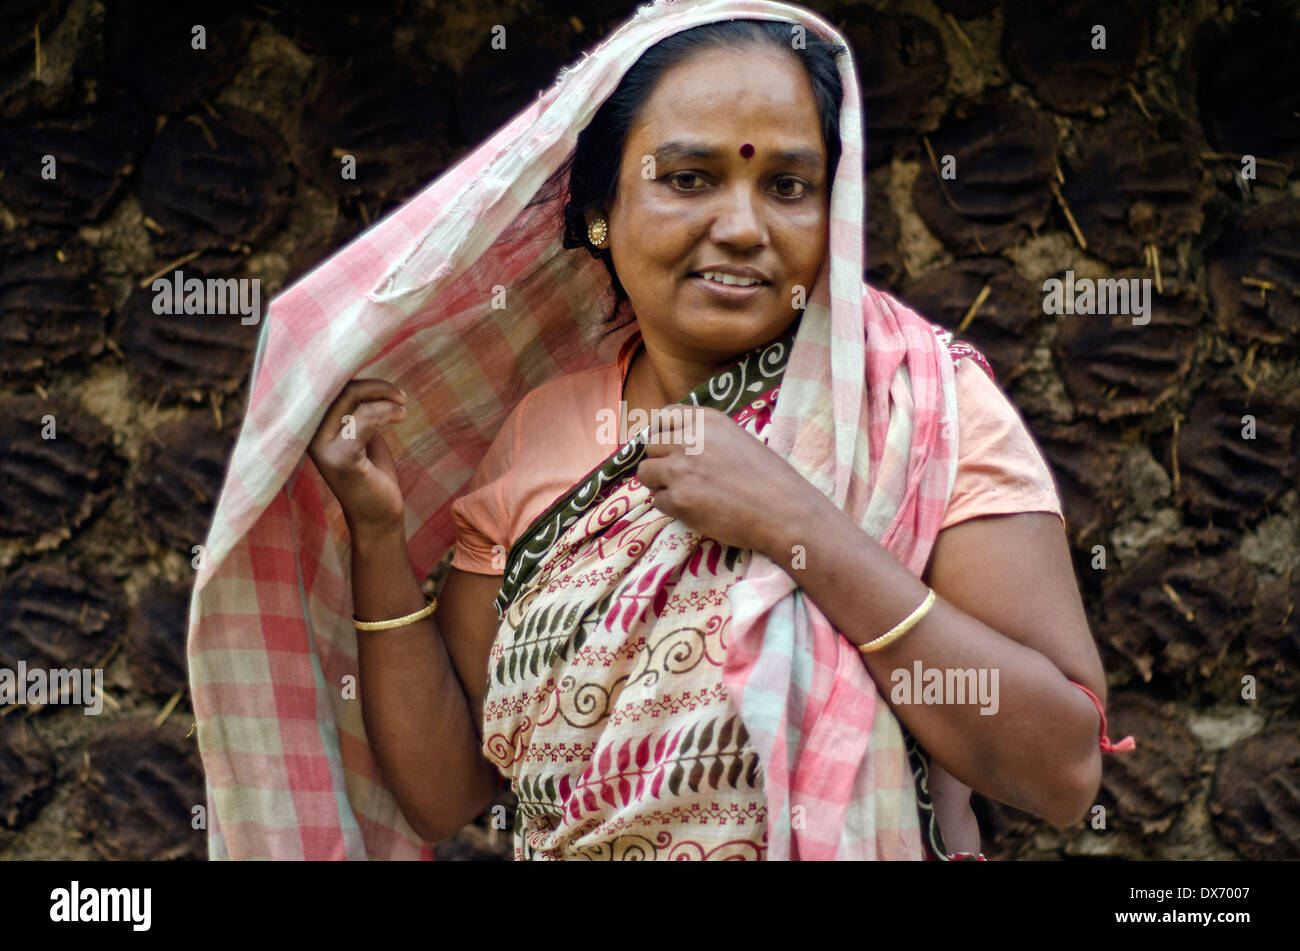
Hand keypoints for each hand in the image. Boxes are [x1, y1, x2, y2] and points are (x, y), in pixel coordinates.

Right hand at [306, 378, 407, 537]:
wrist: (379, 516)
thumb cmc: (373, 475)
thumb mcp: (362, 436)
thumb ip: (356, 411)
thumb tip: (365, 381)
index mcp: (311, 430)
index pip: (329, 388)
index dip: (360, 381)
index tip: (387, 389)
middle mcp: (309, 436)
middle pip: (339, 389)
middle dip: (375, 386)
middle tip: (401, 396)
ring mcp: (322, 448)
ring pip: (351, 399)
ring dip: (385, 398)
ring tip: (403, 408)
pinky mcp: (341, 458)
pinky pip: (364, 418)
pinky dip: (386, 412)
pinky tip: (400, 417)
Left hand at [633, 406, 823, 555]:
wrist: (785, 511)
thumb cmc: (768, 478)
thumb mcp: (736, 439)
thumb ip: (704, 436)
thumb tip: (672, 442)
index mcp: (706, 420)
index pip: (664, 417)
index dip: (662, 434)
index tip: (668, 449)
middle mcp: (689, 439)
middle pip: (651, 446)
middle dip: (661, 462)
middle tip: (681, 478)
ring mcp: (681, 468)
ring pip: (646, 473)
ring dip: (660, 484)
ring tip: (687, 493)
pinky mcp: (679, 499)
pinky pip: (658, 501)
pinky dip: (672, 508)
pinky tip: (697, 510)